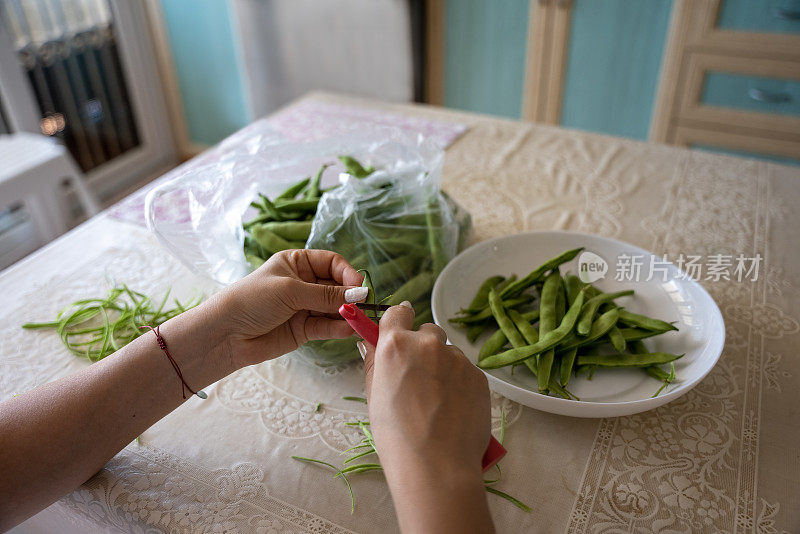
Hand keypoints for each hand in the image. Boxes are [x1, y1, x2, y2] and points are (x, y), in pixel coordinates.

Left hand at [212, 249, 365, 370]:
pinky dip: (338, 328)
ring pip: (334, 308)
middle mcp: (303, 283)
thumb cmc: (252, 300)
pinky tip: (348, 330)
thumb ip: (326, 295)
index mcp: (297, 263)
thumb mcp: (290, 291)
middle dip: (349, 295)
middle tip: (362, 305)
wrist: (225, 334)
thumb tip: (359, 295)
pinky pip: (327, 327)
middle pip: (337, 286)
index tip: (358, 286)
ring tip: (357, 319)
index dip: (347, 273)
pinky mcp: (304, 329)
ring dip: (346, 313)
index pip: (332, 262)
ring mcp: (305, 307)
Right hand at [359, 302, 494, 533]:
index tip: (401, 328)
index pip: (398, 312)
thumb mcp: (375, 397)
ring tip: (438, 402)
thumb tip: (370, 342)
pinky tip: (454, 410)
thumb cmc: (397, 436)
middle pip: (428, 331)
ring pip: (449, 353)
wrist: (437, 466)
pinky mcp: (478, 376)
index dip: (400, 320)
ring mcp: (457, 359)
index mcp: (395, 346)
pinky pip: (467, 372)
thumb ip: (374, 363)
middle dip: (424, 347)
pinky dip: (460, 384)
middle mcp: (428, 345)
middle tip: (419, 378)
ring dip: (444, 367)